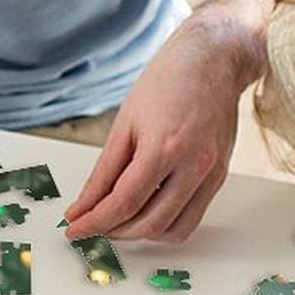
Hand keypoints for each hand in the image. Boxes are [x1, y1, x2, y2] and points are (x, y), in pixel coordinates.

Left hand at [63, 17, 246, 241]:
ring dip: (141, 233)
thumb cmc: (167, 82)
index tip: (74, 229)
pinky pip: (192, 218)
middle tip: (92, 225)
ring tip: (118, 221)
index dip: (95, 221)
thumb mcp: (125, 124)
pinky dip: (165, 223)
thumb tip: (84, 206)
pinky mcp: (219, 177)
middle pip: (149, 222)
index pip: (124, 202)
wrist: (212, 61)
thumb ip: (104, 172)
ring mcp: (211, 174)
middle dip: (115, 231)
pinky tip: (146, 211)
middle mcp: (193, 165)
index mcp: (164, 147)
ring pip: (174, 229)